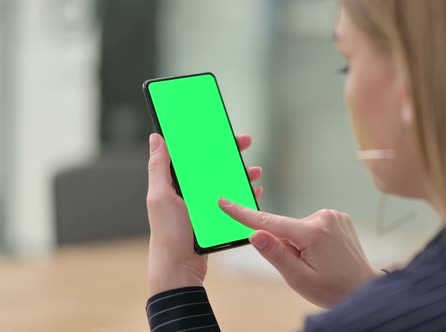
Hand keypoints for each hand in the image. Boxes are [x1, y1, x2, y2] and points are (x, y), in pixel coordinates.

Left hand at [146, 133, 262, 296]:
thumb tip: (156, 138)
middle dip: (230, 152)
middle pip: (213, 164)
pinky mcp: (215, 217)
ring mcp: (203, 204)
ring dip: (241, 173)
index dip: (207, 140)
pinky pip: (232, 201)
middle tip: (246, 142)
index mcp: (175, 182)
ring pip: (226, 181)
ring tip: (255, 171)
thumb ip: (158, 167)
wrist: (180, 268)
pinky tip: (255, 191)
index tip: (221, 129)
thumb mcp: (160, 197)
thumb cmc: (168, 234)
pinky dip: (244, 194)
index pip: (193, 154)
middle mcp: (189, 191)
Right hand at [218, 199, 378, 307]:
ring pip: (299, 227)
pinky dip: (310, 238)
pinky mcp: (338, 217)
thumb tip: (255, 233)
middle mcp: (323, 217)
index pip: (269, 221)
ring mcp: (333, 215)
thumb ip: (275, 254)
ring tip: (318, 263)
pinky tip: (324, 254)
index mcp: (312, 232)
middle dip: (286, 246)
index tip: (225, 202)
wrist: (363, 290)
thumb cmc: (332, 289)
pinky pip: (312, 226)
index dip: (244, 214)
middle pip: (286, 227)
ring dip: (299, 243)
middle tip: (304, 267)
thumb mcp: (298, 278)